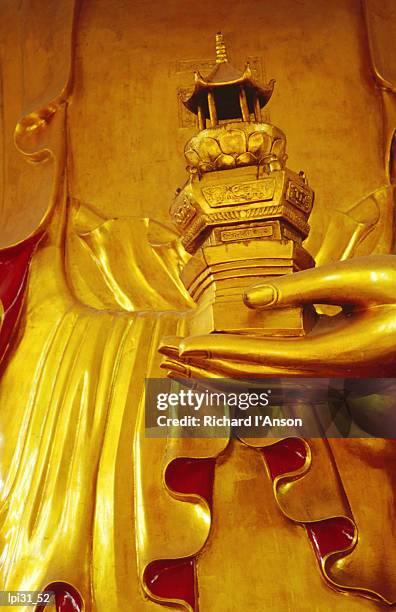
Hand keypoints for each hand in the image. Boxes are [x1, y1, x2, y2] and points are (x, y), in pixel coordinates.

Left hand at [159, 255, 395, 377]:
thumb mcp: (359, 279)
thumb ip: (303, 289)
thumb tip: (248, 299)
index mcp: (324, 354)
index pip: (252, 357)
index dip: (211, 353)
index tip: (177, 349)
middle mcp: (319, 373)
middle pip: (247, 376)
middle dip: (202, 367)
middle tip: (162, 356)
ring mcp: (324, 374)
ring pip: (258, 378)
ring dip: (217, 371)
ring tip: (182, 364)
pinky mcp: (328, 365)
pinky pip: (275, 372)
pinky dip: (244, 369)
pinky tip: (228, 363)